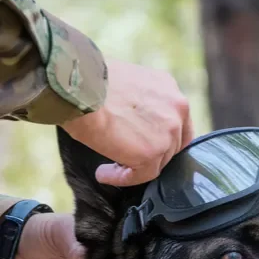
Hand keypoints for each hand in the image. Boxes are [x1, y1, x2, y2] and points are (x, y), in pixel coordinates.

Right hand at [62, 59, 193, 186]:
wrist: (80, 88)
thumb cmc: (91, 81)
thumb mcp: (127, 81)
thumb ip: (140, 102)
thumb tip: (131, 119)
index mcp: (170, 89)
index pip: (176, 122)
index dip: (160, 136)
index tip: (143, 143)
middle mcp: (177, 108)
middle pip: (171, 144)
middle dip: (150, 153)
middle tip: (126, 157)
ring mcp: (168, 132)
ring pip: (158, 161)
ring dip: (134, 166)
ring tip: (110, 168)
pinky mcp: (152, 152)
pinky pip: (141, 175)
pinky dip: (122, 178)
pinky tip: (104, 174)